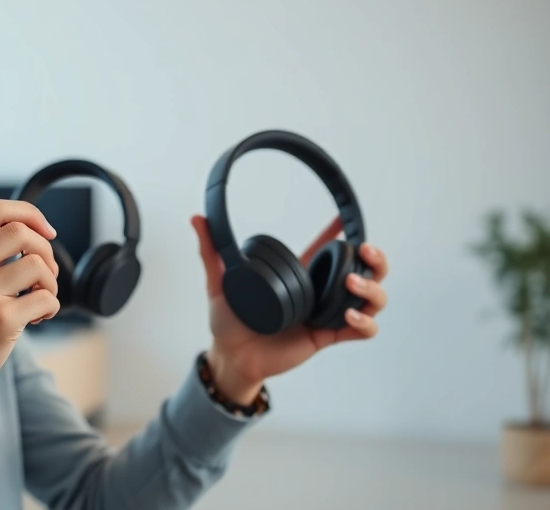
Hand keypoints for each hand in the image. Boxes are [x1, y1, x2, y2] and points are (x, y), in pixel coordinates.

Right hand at [0, 199, 61, 416]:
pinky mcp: (0, 319)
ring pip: (37, 264)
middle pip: (19, 232)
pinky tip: (38, 316)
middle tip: (44, 272)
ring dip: (51, 280)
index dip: (29, 213)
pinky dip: (52, 305)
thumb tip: (31, 228)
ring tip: (41, 296)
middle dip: (44, 249)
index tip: (46, 231)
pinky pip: (46, 298)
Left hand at [190, 215, 388, 404]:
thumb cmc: (227, 322)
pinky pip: (361, 332)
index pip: (328, 251)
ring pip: (372, 300)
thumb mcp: (219, 283)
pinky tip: (349, 315)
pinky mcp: (327, 338)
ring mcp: (326, 316)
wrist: (230, 356)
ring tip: (351, 284)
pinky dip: (364, 323)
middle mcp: (319, 294)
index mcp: (300, 278)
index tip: (347, 218)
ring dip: (371, 289)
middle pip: (365, 273)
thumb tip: (197, 217)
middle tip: (364, 250)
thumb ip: (210, 251)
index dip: (340, 234)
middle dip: (375, 261)